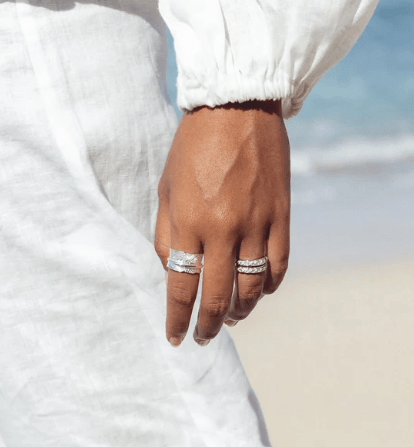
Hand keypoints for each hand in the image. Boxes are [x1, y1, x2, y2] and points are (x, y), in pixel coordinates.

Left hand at [154, 100, 290, 346]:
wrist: (234, 108)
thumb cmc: (191, 148)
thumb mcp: (165, 189)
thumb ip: (166, 234)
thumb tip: (173, 272)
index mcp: (188, 222)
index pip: (181, 286)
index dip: (177, 319)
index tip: (175, 338)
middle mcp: (222, 229)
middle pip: (216, 296)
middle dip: (208, 326)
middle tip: (204, 338)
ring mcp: (256, 223)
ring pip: (252, 287)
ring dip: (240, 310)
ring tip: (230, 317)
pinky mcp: (281, 215)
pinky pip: (278, 264)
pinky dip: (269, 286)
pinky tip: (258, 291)